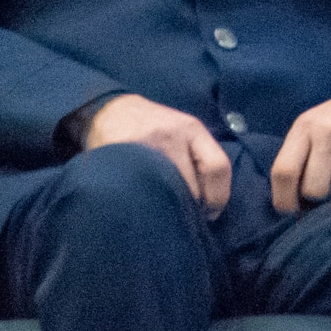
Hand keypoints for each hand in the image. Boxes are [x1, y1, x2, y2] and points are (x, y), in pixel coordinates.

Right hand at [85, 94, 231, 216]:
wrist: (111, 111)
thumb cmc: (154, 126)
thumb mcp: (183, 130)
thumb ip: (200, 157)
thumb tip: (214, 200)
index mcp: (192, 129)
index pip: (218, 166)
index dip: (219, 196)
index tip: (211, 213)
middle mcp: (172, 136)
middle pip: (192, 185)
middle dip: (192, 207)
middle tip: (187, 219)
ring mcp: (145, 147)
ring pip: (167, 192)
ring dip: (170, 209)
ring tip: (167, 215)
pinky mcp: (122, 159)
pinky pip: (142, 191)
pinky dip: (148, 203)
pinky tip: (147, 207)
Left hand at [271, 82, 330, 212]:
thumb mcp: (316, 126)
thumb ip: (301, 157)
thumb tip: (292, 205)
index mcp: (306, 125)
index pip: (284, 172)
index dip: (284, 200)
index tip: (292, 211)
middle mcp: (329, 131)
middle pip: (313, 189)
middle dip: (319, 200)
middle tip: (327, 193)